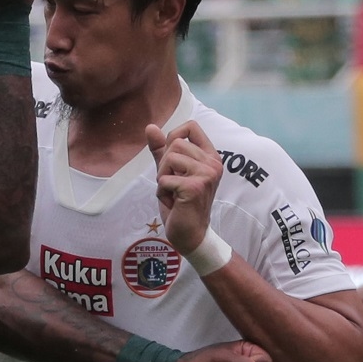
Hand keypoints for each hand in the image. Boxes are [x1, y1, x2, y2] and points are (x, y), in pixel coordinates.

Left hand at [146, 119, 224, 253]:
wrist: (190, 234)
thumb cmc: (180, 204)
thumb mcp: (170, 172)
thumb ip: (161, 150)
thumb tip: (150, 126)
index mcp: (210, 156)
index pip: (191, 126)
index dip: (174, 136)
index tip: (172, 158)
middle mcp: (213, 163)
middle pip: (175, 142)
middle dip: (164, 164)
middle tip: (173, 184)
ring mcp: (206, 174)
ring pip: (169, 158)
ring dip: (162, 178)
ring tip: (173, 193)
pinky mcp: (195, 187)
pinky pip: (164, 178)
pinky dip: (162, 192)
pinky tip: (174, 203)